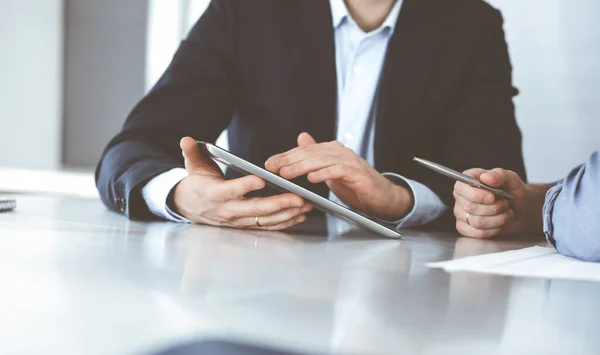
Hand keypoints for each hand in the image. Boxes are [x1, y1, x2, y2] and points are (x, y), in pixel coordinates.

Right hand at [172, 137, 312, 229]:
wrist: (192, 206)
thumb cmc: (198, 182)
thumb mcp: (193, 166)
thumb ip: (191, 152)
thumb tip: (186, 139)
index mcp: (215, 194)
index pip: (231, 190)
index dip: (246, 186)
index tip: (262, 180)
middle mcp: (228, 210)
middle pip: (255, 210)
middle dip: (278, 204)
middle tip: (298, 198)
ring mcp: (239, 220)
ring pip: (265, 220)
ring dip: (287, 214)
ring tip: (306, 205)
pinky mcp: (247, 225)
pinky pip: (268, 226)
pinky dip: (285, 222)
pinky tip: (300, 215)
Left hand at [265, 133, 412, 219]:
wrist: (382, 196)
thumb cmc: (356, 184)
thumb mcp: (331, 169)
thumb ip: (316, 155)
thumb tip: (301, 138)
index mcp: (332, 150)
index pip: (305, 151)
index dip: (286, 156)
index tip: (269, 163)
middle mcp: (341, 152)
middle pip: (311, 154)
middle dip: (289, 160)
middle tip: (272, 167)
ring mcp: (351, 162)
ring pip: (322, 161)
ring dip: (302, 166)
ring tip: (286, 173)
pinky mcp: (359, 174)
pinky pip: (339, 171)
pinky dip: (325, 173)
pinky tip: (312, 178)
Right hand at [453, 168, 528, 238]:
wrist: (520, 209)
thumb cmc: (513, 191)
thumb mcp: (511, 179)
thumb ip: (499, 175)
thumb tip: (486, 177)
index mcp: (468, 180)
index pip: (460, 188)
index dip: (476, 194)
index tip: (492, 197)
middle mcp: (461, 196)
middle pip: (469, 207)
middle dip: (493, 208)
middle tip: (505, 203)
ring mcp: (461, 213)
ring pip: (475, 222)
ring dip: (497, 219)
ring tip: (506, 213)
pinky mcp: (465, 228)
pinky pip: (476, 233)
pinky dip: (493, 230)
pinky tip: (499, 224)